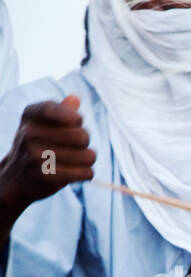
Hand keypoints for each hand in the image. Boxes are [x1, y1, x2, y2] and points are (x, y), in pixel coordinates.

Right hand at [0, 97, 95, 215]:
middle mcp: (30, 133)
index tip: (78, 121)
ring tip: (74, 161)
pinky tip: (74, 172)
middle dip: (85, 143)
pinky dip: (86, 174)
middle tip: (75, 147)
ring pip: (88, 156)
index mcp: (30, 115)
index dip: (72, 117)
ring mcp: (37, 155)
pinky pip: (86, 172)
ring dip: (87, 160)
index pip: (53, 109)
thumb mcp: (41, 125)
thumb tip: (75, 98)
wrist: (15, 178)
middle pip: (82, 136)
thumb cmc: (35, 147)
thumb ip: (60, 112)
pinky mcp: (48, 176)